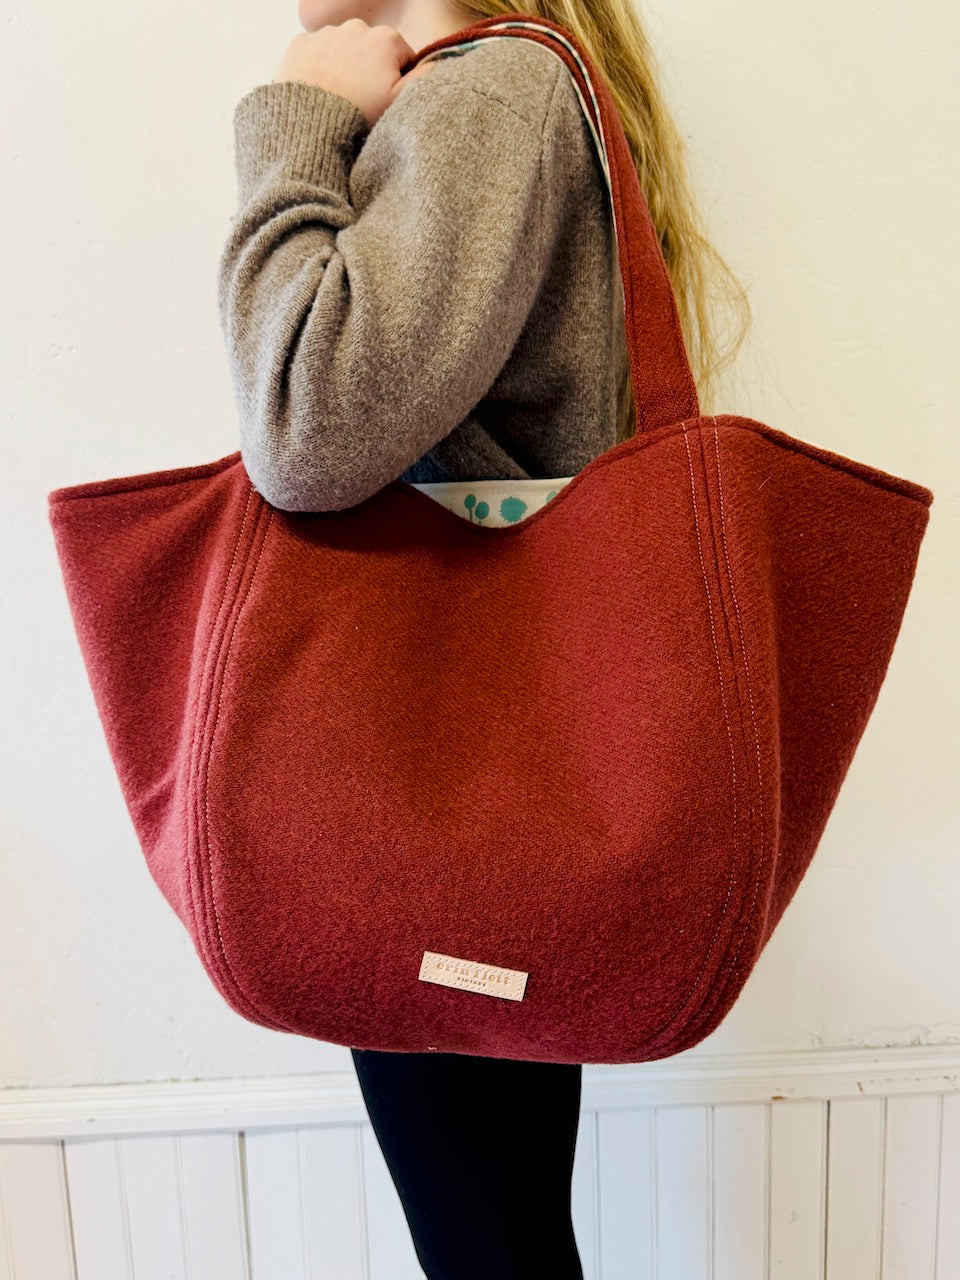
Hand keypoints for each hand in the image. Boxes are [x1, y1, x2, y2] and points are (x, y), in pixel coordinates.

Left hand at [273, 17, 437, 128]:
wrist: (308, 128)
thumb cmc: (359, 118)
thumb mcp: (402, 103)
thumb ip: (426, 79)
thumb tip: (442, 62)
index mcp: (386, 39)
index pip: (403, 57)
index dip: (398, 82)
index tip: (387, 102)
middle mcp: (355, 27)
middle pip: (372, 52)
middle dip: (371, 73)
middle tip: (363, 104)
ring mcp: (325, 34)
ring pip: (343, 52)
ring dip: (344, 71)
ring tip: (340, 101)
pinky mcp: (299, 45)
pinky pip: (316, 55)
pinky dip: (318, 70)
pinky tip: (320, 93)